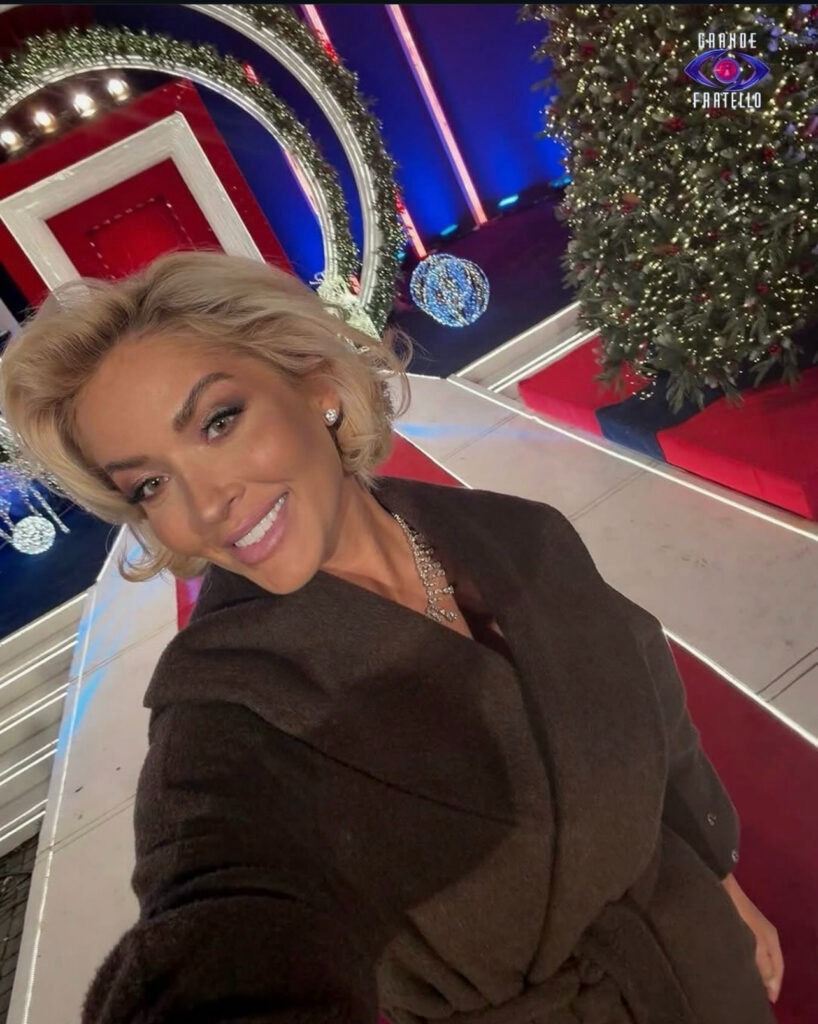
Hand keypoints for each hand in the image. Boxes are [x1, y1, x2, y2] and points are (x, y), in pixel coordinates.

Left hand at [721, 874, 783, 1003]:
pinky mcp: (736, 924)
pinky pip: (744, 948)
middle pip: (768, 963)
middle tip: (754, 995)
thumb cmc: (737, 911)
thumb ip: (762, 962)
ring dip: (752, 970)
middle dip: (764, 979)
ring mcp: (750, 929)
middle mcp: (764, 934)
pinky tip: (732, 964)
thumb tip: (767, 981)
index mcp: (771, 939)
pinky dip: (742, 959)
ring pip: (755, 956)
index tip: (766, 1000)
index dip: (773, 985)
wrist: (719, 883)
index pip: (778, 969)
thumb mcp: (753, 940)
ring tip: (743, 984)